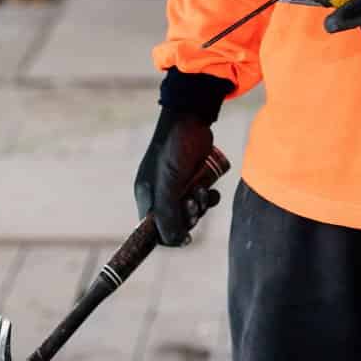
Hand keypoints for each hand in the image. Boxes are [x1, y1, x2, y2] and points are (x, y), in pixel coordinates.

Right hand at [133, 107, 221, 245]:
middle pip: (176, 223)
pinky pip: (202, 199)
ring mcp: (178, 187)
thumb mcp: (169, 184)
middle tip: (194, 202)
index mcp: (147, 197)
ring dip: (201, 206)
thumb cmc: (174, 149)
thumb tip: (175, 241)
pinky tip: (213, 190)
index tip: (186, 234)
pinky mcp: (194, 179)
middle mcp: (160, 194)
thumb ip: (168, 214)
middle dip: (189, 216)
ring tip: (204, 192)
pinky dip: (209, 198)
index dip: (171, 235)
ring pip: (192, 212)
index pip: (154, 231)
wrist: (192, 118)